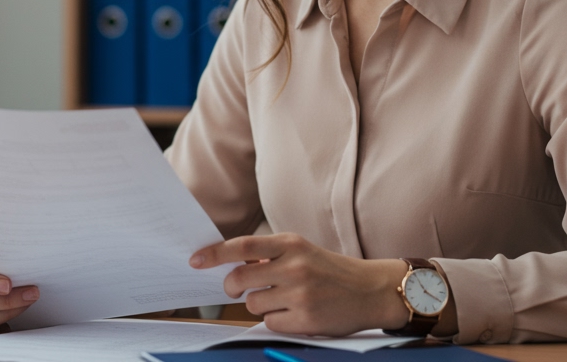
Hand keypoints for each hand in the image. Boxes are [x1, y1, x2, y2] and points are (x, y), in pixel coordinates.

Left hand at [189, 232, 409, 335]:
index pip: (243, 246)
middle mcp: (294, 266)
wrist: (370, 290)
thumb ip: (270, 254)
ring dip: (260, 305)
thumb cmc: (330, 270)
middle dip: (231, 287)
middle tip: (236, 289)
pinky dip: (276, 320)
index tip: (196, 260)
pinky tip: (294, 313)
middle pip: (239, 278)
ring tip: (282, 300)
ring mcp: (300, 293)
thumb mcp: (302, 251)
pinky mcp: (305, 318)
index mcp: (291, 244)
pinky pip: (269, 322)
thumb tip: (231, 264)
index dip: (214, 253)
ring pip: (253, 304)